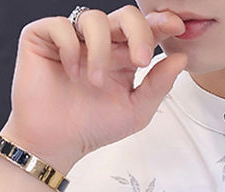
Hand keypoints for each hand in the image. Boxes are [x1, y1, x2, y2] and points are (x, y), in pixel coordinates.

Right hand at [1, 6, 189, 169]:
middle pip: (125, 16)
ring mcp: (73, 38)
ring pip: (95, 18)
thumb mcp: (135, 111)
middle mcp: (100, 43)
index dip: (161, 23)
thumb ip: (158, 85)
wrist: (56, 142)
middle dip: (138, 33)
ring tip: (95, 82)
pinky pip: (61, 25)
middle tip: (141, 60)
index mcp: (123, 57)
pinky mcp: (44, 37)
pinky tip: (70, 72)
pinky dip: (70, 48)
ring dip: (101, 50)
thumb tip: (181, 58)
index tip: (176, 27)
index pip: (145, 31)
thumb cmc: (92, 128)